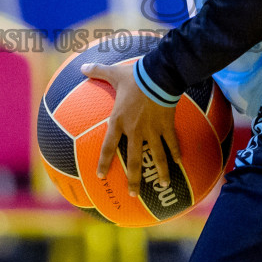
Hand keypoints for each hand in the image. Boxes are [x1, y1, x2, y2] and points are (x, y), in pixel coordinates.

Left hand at [82, 59, 180, 190]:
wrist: (158, 75)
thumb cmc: (134, 76)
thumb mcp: (114, 73)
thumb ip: (98, 72)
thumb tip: (82, 66)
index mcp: (119, 121)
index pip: (108, 147)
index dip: (104, 162)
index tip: (100, 176)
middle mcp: (135, 130)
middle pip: (134, 161)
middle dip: (134, 179)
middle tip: (133, 195)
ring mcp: (153, 130)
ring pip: (157, 157)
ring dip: (161, 172)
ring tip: (163, 185)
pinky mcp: (167, 126)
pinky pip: (172, 143)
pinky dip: (176, 153)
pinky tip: (179, 163)